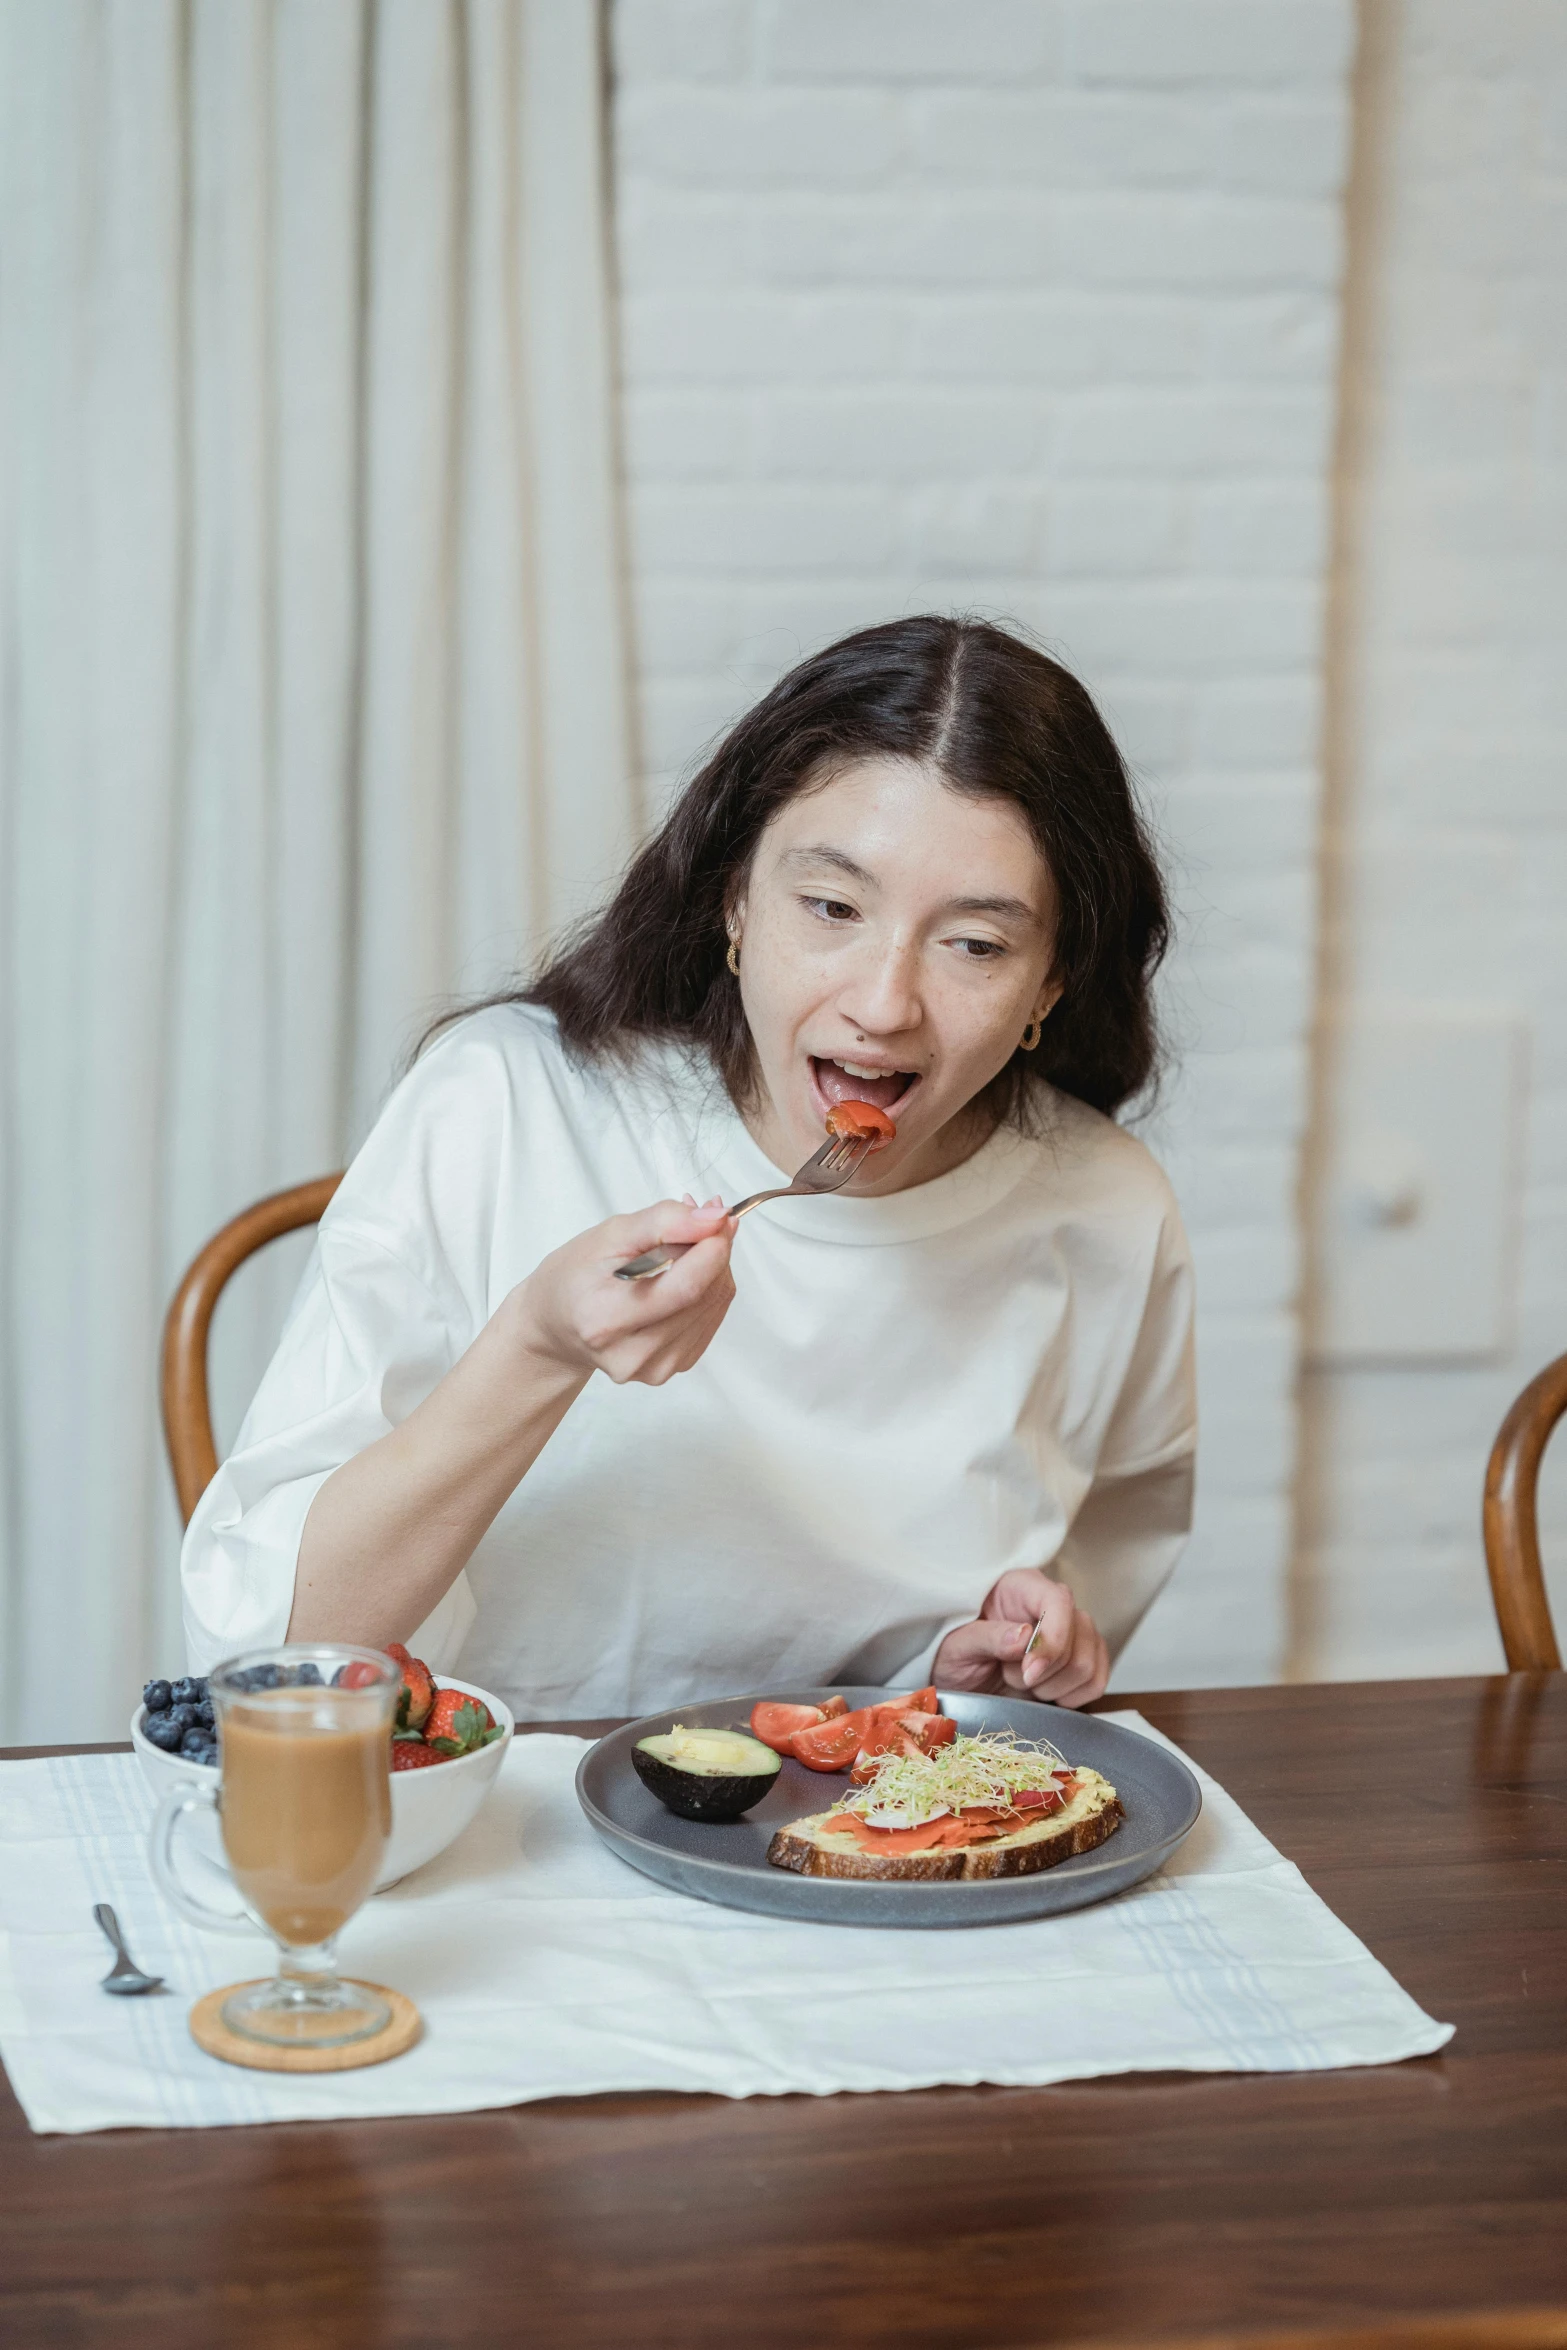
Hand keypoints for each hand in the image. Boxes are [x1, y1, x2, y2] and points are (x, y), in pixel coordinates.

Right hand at [511, 1196, 736, 1387]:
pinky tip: (683, 1275)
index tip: (719, 1217)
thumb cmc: (577, 1275)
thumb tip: (715, 1218)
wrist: (557, 1322)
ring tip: (686, 1246)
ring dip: (713, 1269)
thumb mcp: (609, 1235)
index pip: (685, 1286)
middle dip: (714, 1251)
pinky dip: (707, 1290)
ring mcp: (653, 1368)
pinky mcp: (670, 1369)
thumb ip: (663, 1222)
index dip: (712, 1248)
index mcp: (605, 1319)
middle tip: (705, 1220)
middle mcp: (631, 1355)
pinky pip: (710, 1320)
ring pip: (713, 1305)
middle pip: (703, 1295)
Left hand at [934, 1567, 1109, 1707]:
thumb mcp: (957, 1646)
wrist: (961, 1681)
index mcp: (1020, 1587)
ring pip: (1088, 1665)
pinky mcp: (1084, 1657)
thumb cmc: (955, 1655)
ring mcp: (1073, 1630)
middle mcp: (1053, 1604)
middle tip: (1008, 1674)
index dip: (1052, 1640)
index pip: (1058, 1601)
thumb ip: (988, 1638)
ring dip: (1053, 1686)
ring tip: (1023, 1681)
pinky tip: (1044, 1692)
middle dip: (1041, 1672)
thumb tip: (1025, 1636)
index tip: (1030, 1672)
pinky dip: (1071, 1697)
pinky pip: (1097, 1681)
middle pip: (1078, 1639)